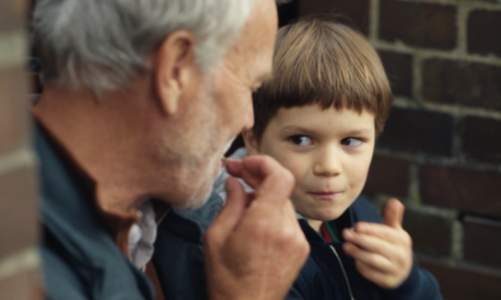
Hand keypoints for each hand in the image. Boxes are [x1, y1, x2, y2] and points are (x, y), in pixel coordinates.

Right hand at [204, 155, 309, 299]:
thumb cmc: (227, 279)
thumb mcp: (216, 237)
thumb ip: (230, 203)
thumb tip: (235, 182)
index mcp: (264, 223)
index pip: (280, 176)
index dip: (263, 163)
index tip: (245, 164)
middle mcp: (286, 228)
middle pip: (280, 186)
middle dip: (259, 176)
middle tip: (237, 174)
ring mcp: (297, 239)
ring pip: (284, 202)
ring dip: (265, 194)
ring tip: (243, 201)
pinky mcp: (301, 248)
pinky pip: (288, 218)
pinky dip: (273, 211)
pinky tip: (256, 220)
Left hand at [342, 198, 412, 288]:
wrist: (403, 271)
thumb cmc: (393, 246)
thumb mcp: (394, 231)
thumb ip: (392, 217)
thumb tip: (394, 201)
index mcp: (402, 240)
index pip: (385, 233)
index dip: (370, 229)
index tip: (357, 226)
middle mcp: (401, 255)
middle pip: (378, 246)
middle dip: (360, 239)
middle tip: (345, 233)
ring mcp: (395, 269)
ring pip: (373, 261)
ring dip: (358, 253)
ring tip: (346, 247)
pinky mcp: (388, 281)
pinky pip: (371, 274)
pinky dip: (362, 267)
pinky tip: (354, 261)